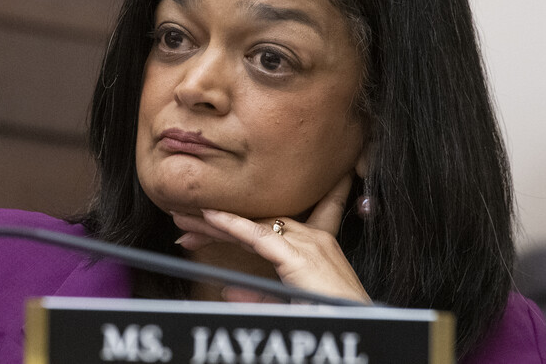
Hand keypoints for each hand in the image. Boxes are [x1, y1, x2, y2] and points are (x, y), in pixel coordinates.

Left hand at [171, 175, 370, 303]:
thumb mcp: (291, 306)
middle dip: (218, 224)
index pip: (266, 228)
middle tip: (185, 221)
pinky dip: (231, 226)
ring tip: (184, 220)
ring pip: (251, 226)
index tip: (204, 223)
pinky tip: (210, 218)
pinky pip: (258, 236)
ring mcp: (308, 244)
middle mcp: (312, 238)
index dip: (233, 224)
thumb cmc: (332, 316)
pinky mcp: (301, 256)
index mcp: (312, 249)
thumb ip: (260, 297)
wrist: (361, 327)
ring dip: (215, 223)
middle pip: (255, 223)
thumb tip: (228, 293)